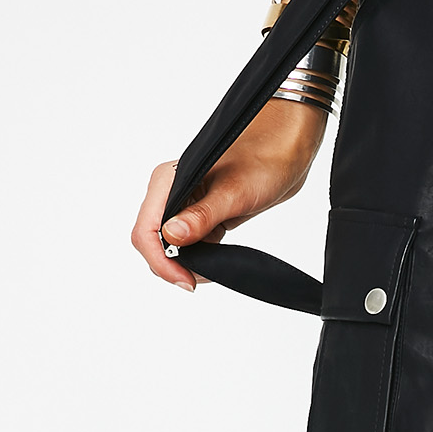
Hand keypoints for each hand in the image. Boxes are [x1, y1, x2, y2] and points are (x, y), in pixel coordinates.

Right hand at [131, 100, 328, 289]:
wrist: (286, 151)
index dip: (160, 260)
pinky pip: (191, 246)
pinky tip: (216, 262)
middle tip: (197, 280)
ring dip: (186, 265)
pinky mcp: (204, 217)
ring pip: (171, 247)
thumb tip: (172, 236)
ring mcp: (187, 207)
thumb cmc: (263, 160)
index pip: (146, 230)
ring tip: (211, 272)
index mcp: (169, 181)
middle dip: (171, 266)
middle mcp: (173, 194)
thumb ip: (202, 216)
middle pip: (153, 242)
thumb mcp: (233, 193)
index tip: (184, 279)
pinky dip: (199, 260)